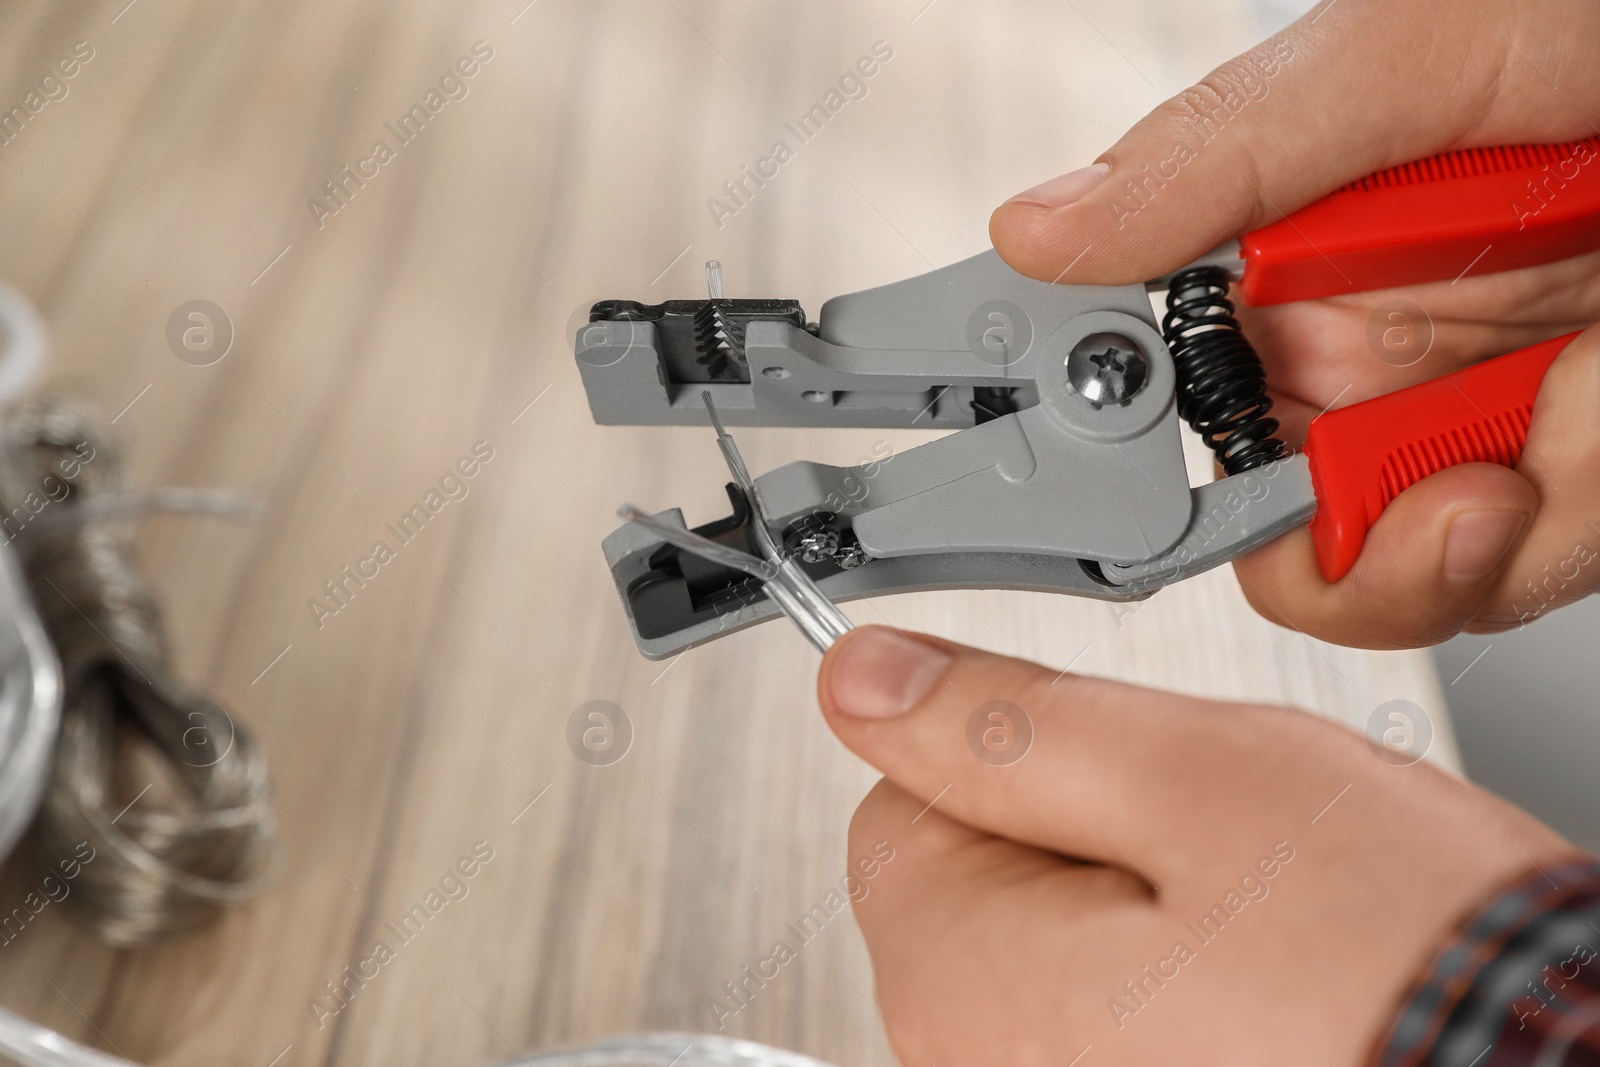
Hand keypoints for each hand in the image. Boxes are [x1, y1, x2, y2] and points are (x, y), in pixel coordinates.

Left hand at [819, 627, 1573, 1066]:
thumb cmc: (1403, 969)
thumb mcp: (1192, 777)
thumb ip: (1005, 724)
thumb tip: (867, 681)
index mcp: (957, 967)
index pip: (905, 791)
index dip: (1026, 750)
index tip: (1124, 762)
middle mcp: (972, 1063)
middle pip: (988, 874)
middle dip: (1100, 833)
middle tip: (1229, 849)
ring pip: (1066, 945)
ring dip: (1157, 910)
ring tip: (1277, 925)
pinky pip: (1122, 1017)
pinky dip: (1188, 986)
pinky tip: (1280, 987)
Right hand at [988, 0, 1599, 647]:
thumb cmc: (1593, 17)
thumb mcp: (1413, 51)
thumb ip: (1221, 154)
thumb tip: (1041, 227)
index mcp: (1287, 260)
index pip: (1161, 409)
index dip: (1138, 475)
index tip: (1147, 505)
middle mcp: (1365, 353)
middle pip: (1284, 536)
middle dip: (1357, 540)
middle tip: (1442, 473)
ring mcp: (1471, 419)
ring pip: (1414, 579)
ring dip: (1499, 524)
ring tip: (1566, 404)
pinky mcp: (1574, 471)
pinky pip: (1534, 563)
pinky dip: (1577, 512)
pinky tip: (1592, 414)